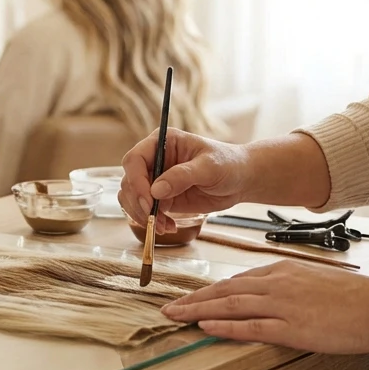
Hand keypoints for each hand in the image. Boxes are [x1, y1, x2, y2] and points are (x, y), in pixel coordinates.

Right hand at [117, 128, 250, 231]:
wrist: (239, 180)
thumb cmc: (228, 164)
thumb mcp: (209, 167)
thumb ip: (182, 176)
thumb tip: (156, 190)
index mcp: (162, 142)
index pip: (135, 159)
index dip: (136, 181)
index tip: (149, 201)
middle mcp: (153, 159)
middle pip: (129, 180)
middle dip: (138, 202)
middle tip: (154, 219)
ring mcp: (155, 179)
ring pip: (132, 197)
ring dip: (142, 214)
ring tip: (163, 226)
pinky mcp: (160, 197)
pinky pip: (144, 210)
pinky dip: (151, 221)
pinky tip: (168, 227)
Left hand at [161, 261, 368, 354]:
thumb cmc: (355, 297)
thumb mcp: (315, 280)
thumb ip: (290, 286)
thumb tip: (272, 295)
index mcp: (282, 271)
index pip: (237, 280)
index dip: (211, 290)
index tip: (193, 296)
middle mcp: (276, 283)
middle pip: (224, 290)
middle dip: (193, 298)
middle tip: (169, 306)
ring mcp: (281, 304)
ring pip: (229, 305)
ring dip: (197, 311)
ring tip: (175, 316)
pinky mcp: (289, 326)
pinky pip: (249, 326)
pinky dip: (223, 326)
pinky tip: (205, 327)